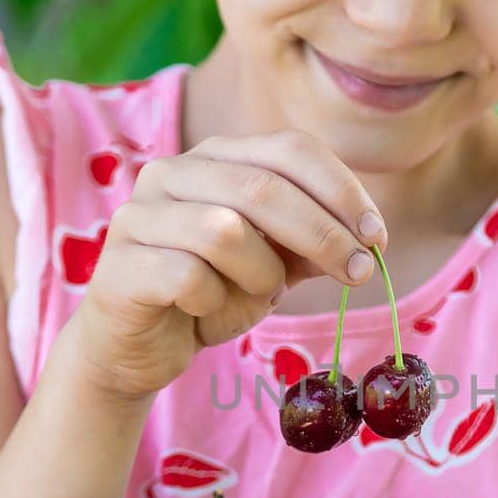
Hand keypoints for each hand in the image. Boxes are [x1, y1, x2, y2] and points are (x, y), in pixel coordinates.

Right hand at [66, 128, 386, 402]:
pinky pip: (190, 278)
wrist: (136, 348)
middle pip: (264, 187)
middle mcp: (171, 173)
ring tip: (257, 298)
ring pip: (226, 231)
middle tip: (359, 273)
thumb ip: (313, 242)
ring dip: (262, 275)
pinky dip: (215, 303)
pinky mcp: (120, 266)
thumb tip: (368, 238)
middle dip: (324, 234)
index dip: (342, 190)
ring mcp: (138, 216)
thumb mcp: (275, 264)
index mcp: (215, 157)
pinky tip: (204, 313)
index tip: (376, 235)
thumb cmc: (210, 295)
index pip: (290, 148)